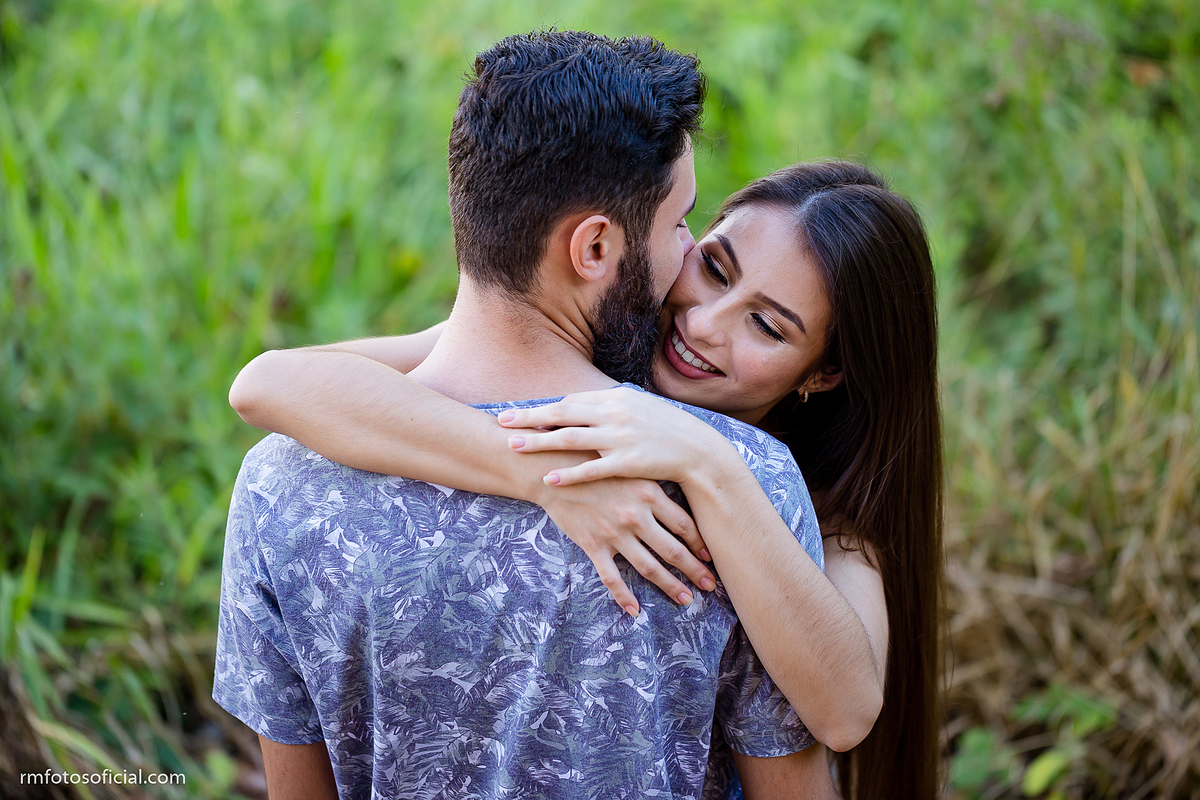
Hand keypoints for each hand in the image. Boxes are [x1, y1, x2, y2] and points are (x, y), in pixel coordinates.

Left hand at [497, 386, 720, 487]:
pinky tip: (548, 478)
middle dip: (529, 417)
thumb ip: (611, 406)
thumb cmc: (668, 430)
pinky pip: (592, 469)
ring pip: (570, 439)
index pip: (572, 400)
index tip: (523, 414)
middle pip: (562, 413)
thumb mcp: (640, 408)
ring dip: (539, 442)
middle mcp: (615, 413)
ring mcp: (621, 437)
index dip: (546, 409)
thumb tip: (586, 403)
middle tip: (502, 421)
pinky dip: (569, 473)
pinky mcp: (628, 462)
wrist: (699, 451)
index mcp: (616, 398)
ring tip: (513, 447)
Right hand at [532, 475, 716, 615]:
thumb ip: (653, 484)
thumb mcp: (630, 465)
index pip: (684, 525)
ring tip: (686, 599)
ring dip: (670, 586)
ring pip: (649, 567)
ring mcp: (615, 533)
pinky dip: (624, 597)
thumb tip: (679, 495)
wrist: (552, 469)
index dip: (700, 543)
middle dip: (695, 571)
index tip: (710, 556)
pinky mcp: (593, 545)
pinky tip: (634, 611)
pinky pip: (612, 578)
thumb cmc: (594, 462)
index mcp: (649, 494)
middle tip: (711, 585)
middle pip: (673, 550)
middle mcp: (636, 516)